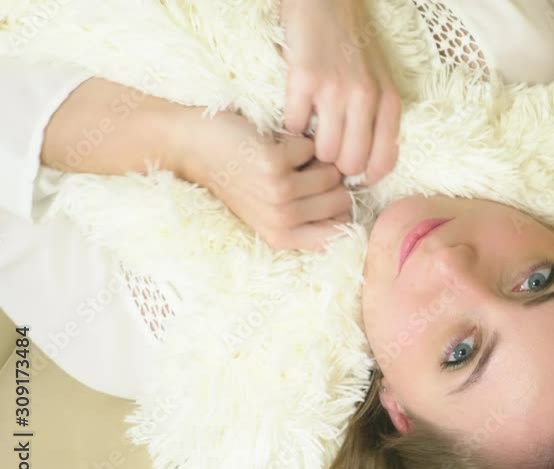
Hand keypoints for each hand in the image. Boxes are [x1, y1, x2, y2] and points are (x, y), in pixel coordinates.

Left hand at [173, 108, 351, 250]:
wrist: (195, 147)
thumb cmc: (239, 176)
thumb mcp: (272, 213)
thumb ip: (310, 221)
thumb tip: (353, 215)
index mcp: (284, 238)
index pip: (342, 232)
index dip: (341, 210)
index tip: (324, 195)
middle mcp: (282, 222)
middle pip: (343, 199)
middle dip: (329, 181)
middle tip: (299, 172)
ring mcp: (277, 194)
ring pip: (332, 173)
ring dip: (315, 159)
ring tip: (287, 158)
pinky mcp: (273, 165)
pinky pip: (312, 148)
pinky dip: (298, 140)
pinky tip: (274, 143)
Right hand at [280, 0, 401, 183]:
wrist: (326, 4)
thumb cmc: (355, 48)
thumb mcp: (381, 83)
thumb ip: (381, 122)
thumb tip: (369, 169)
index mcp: (389, 102)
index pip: (383, 162)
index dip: (364, 178)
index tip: (350, 177)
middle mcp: (366, 98)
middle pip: (350, 164)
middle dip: (335, 166)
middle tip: (326, 154)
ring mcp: (335, 89)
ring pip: (323, 151)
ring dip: (312, 149)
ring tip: (311, 134)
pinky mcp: (304, 80)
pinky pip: (295, 127)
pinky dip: (292, 128)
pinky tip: (296, 114)